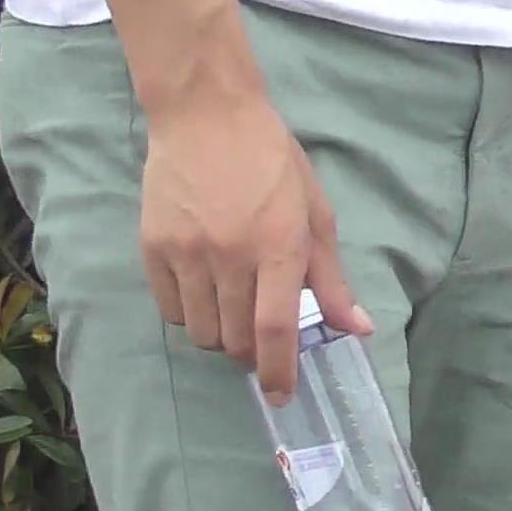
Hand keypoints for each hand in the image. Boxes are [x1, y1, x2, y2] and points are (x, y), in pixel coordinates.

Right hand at [138, 82, 361, 404]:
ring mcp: (186, 252)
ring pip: (201, 331)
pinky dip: (189, 315)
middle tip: (261, 341)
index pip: (275, 329)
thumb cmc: (271, 162)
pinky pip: (170, 309)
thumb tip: (359, 329)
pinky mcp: (153, 247)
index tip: (280, 395)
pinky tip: (203, 293)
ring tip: (233, 312)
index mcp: (278, 246)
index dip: (278, 371)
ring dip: (221, 336)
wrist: (205, 115)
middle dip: (252, 354)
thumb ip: (332, 279)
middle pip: (236, 338)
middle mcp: (230, 255)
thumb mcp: (315, 214)